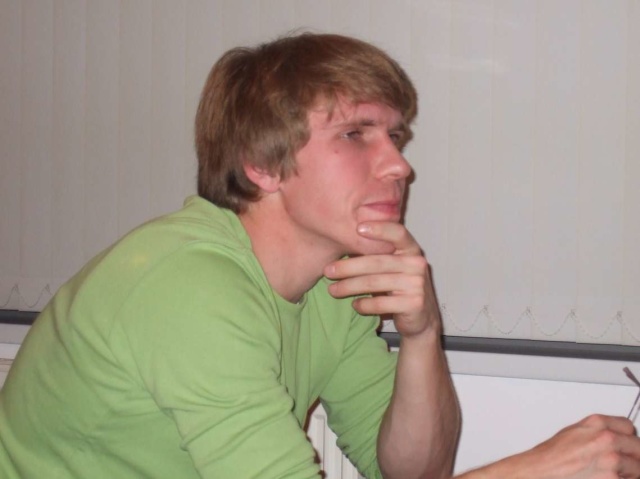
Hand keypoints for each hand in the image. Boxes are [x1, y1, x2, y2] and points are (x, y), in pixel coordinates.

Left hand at [323, 221, 440, 337]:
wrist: (421, 318)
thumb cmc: (399, 287)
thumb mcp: (392, 267)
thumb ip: (376, 254)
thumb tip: (341, 242)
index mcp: (412, 249)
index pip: (398, 233)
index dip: (380, 229)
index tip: (357, 228)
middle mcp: (417, 264)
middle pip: (377, 261)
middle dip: (349, 266)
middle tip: (328, 271)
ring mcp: (417, 284)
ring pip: (375, 283)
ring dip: (349, 287)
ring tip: (333, 290)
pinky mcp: (414, 304)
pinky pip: (380, 303)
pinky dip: (363, 305)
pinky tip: (355, 305)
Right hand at [528, 414, 639, 478]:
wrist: (543, 471)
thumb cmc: (553, 455)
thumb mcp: (575, 431)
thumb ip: (597, 431)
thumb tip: (613, 437)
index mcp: (597, 423)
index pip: (628, 427)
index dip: (627, 437)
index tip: (625, 443)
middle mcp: (607, 439)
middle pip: (638, 447)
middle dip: (632, 455)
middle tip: (623, 461)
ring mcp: (612, 460)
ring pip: (637, 468)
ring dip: (628, 472)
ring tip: (610, 472)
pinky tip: (606, 477)